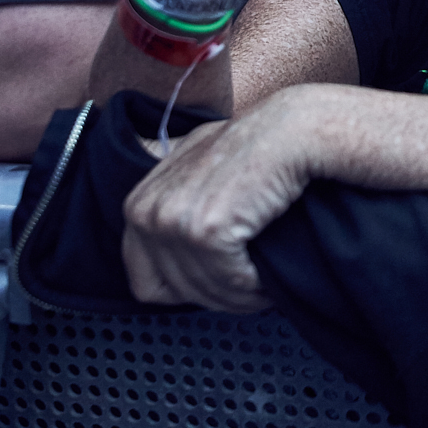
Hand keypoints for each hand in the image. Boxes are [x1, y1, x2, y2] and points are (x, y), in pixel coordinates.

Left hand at [122, 88, 322, 310]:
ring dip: (241, 295)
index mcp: (138, 206)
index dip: (187, 291)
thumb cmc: (251, 148)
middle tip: (250, 289)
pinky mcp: (205, 231)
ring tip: (264, 284)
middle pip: (178, 291)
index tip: (218, 284)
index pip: (145, 282)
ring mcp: (172, 222)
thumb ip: (172, 193)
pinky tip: (268, 277)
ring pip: (205, 291)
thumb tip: (173, 235)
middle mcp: (146, 213)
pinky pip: (228, 282)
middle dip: (218, 296)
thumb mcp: (195, 164)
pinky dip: (253, 287)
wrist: (289, 132)